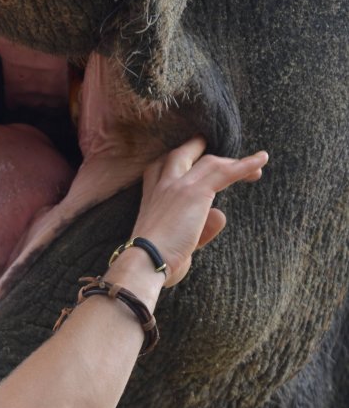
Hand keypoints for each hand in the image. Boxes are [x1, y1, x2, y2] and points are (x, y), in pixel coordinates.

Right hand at [131, 137, 267, 285]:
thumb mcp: (179, 241)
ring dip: (233, 162)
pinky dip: (246, 165)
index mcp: (150, 196)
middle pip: (182, 155)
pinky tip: (261, 159)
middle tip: (217, 149)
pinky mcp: (196, 192)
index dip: (175, 160)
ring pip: (210, 163)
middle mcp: (162, 185)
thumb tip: (219, 215)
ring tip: (255, 162)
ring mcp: (178, 185)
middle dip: (198, 147)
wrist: (146, 261)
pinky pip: (226, 173)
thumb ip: (201, 229)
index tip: (189, 159)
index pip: (160, 167)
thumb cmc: (155, 260)